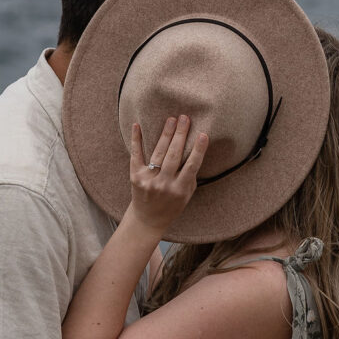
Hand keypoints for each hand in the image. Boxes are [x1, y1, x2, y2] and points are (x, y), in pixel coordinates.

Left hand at [128, 114, 208, 234]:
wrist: (148, 220)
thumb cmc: (172, 205)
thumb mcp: (186, 195)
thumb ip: (190, 176)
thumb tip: (195, 150)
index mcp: (179, 190)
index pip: (192, 166)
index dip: (198, 150)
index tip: (203, 134)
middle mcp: (164, 185)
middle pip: (174, 155)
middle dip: (180, 135)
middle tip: (185, 118)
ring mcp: (148, 180)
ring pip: (158, 153)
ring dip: (166, 134)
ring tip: (172, 120)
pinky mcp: (135, 177)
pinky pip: (135, 155)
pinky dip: (136, 140)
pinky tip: (137, 125)